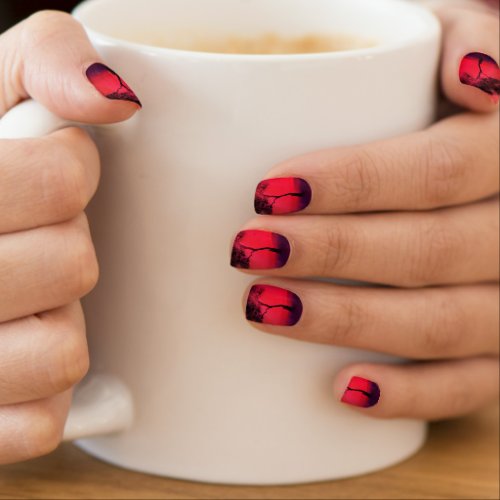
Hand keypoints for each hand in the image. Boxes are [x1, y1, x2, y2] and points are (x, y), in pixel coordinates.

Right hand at [0, 11, 140, 463]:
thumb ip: (50, 59)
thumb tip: (116, 98)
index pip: (61, 179)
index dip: (71, 172)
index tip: (48, 168)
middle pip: (71, 265)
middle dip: (63, 246)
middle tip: (23, 237)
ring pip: (62, 350)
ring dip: (55, 322)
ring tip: (16, 301)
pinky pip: (41, 420)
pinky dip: (41, 391)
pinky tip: (11, 352)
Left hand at [231, 5, 498, 418]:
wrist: (484, 174)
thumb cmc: (450, 103)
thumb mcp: (457, 44)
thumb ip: (467, 32)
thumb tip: (472, 76)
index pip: (440, 168)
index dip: (356, 182)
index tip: (269, 192)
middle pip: (432, 250)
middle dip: (332, 254)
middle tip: (249, 250)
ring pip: (443, 322)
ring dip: (349, 321)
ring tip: (264, 307)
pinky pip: (471, 385)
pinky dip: (411, 395)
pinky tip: (344, 389)